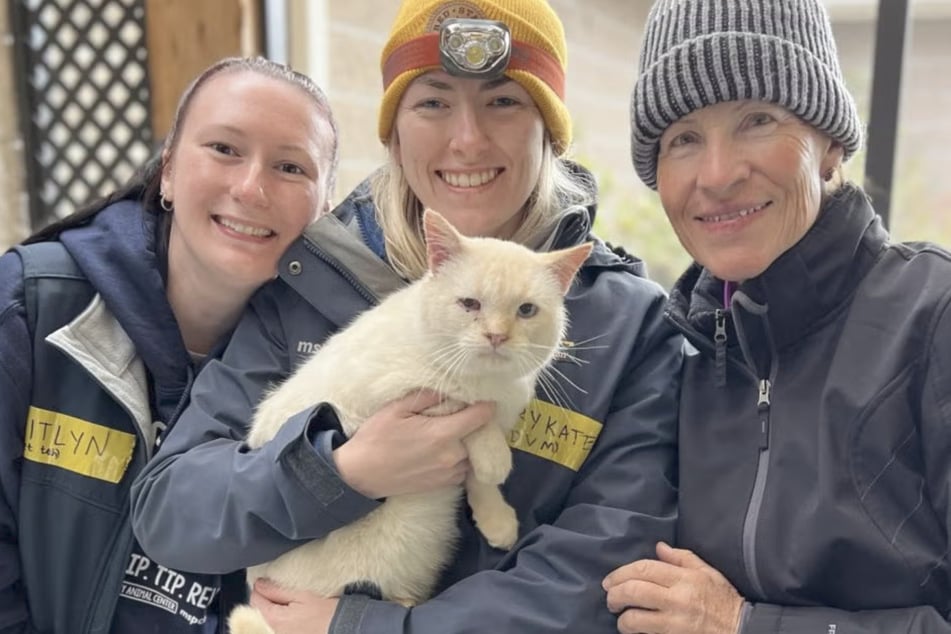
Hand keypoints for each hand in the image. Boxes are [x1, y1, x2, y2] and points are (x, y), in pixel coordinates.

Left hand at [250, 577, 337, 633]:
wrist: (342, 626)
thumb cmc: (325, 610)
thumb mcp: (301, 594)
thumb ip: (276, 590)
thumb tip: (259, 584)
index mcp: (275, 619)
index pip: (256, 600)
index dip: (260, 588)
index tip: (267, 581)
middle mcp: (276, 631)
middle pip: (261, 611)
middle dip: (267, 599)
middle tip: (281, 590)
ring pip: (270, 619)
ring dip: (275, 608)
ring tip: (290, 601)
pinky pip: (279, 626)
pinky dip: (282, 617)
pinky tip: (295, 612)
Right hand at [333, 390, 493, 498]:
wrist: (360, 475)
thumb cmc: (376, 439)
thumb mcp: (396, 409)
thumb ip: (426, 396)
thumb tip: (449, 388)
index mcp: (442, 434)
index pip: (481, 417)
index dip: (486, 404)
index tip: (483, 397)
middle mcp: (452, 456)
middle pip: (481, 436)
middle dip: (478, 423)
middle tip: (467, 413)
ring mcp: (449, 473)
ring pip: (474, 455)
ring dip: (471, 443)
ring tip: (457, 432)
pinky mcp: (443, 485)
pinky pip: (464, 469)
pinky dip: (462, 459)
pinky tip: (448, 450)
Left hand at [602, 542, 744, 633]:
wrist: (742, 630)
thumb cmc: (724, 600)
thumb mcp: (707, 572)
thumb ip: (682, 557)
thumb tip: (658, 547)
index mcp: (684, 578)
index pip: (644, 569)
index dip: (621, 573)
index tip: (610, 581)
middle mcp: (678, 599)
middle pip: (634, 591)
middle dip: (614, 595)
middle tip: (610, 599)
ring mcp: (675, 623)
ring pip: (635, 619)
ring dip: (622, 619)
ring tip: (621, 617)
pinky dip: (635, 632)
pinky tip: (634, 630)